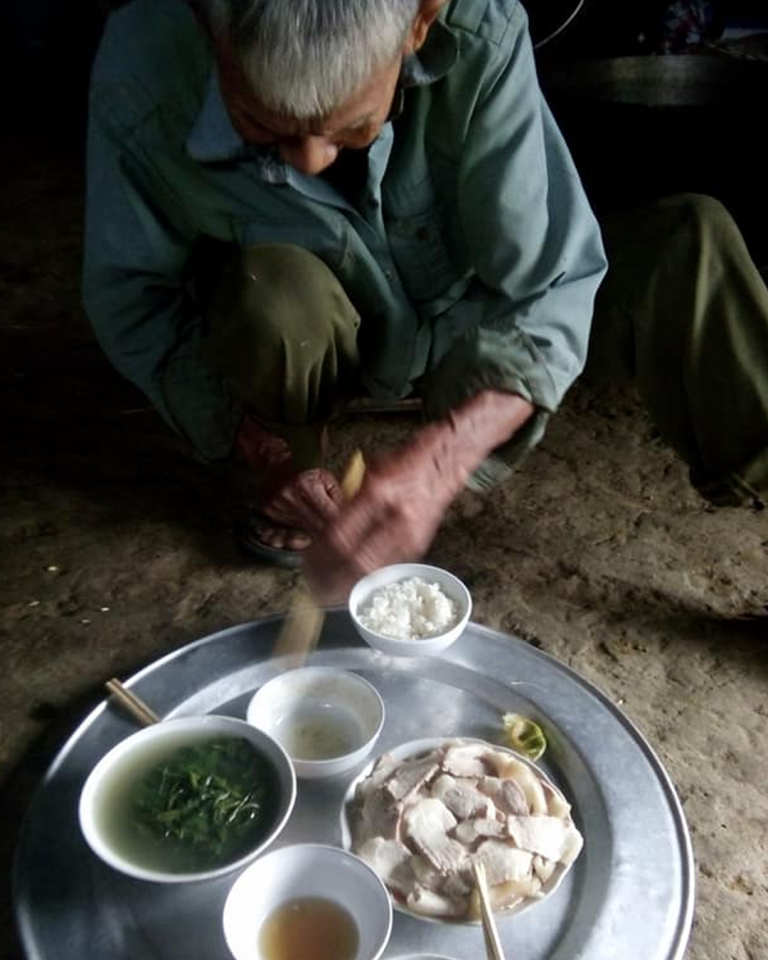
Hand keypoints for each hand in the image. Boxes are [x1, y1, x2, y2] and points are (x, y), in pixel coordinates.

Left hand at [305, 390, 534, 599]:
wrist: (446, 461)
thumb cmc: (406, 462)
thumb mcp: (369, 473)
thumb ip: (349, 502)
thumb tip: (327, 528)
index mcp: (376, 493)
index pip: (339, 536)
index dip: (320, 555)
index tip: (308, 562)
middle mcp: (394, 516)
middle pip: (354, 561)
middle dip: (331, 577)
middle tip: (316, 585)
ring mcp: (409, 533)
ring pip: (372, 571)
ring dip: (348, 582)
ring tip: (331, 587)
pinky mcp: (419, 543)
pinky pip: (387, 568)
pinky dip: (369, 576)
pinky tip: (356, 578)